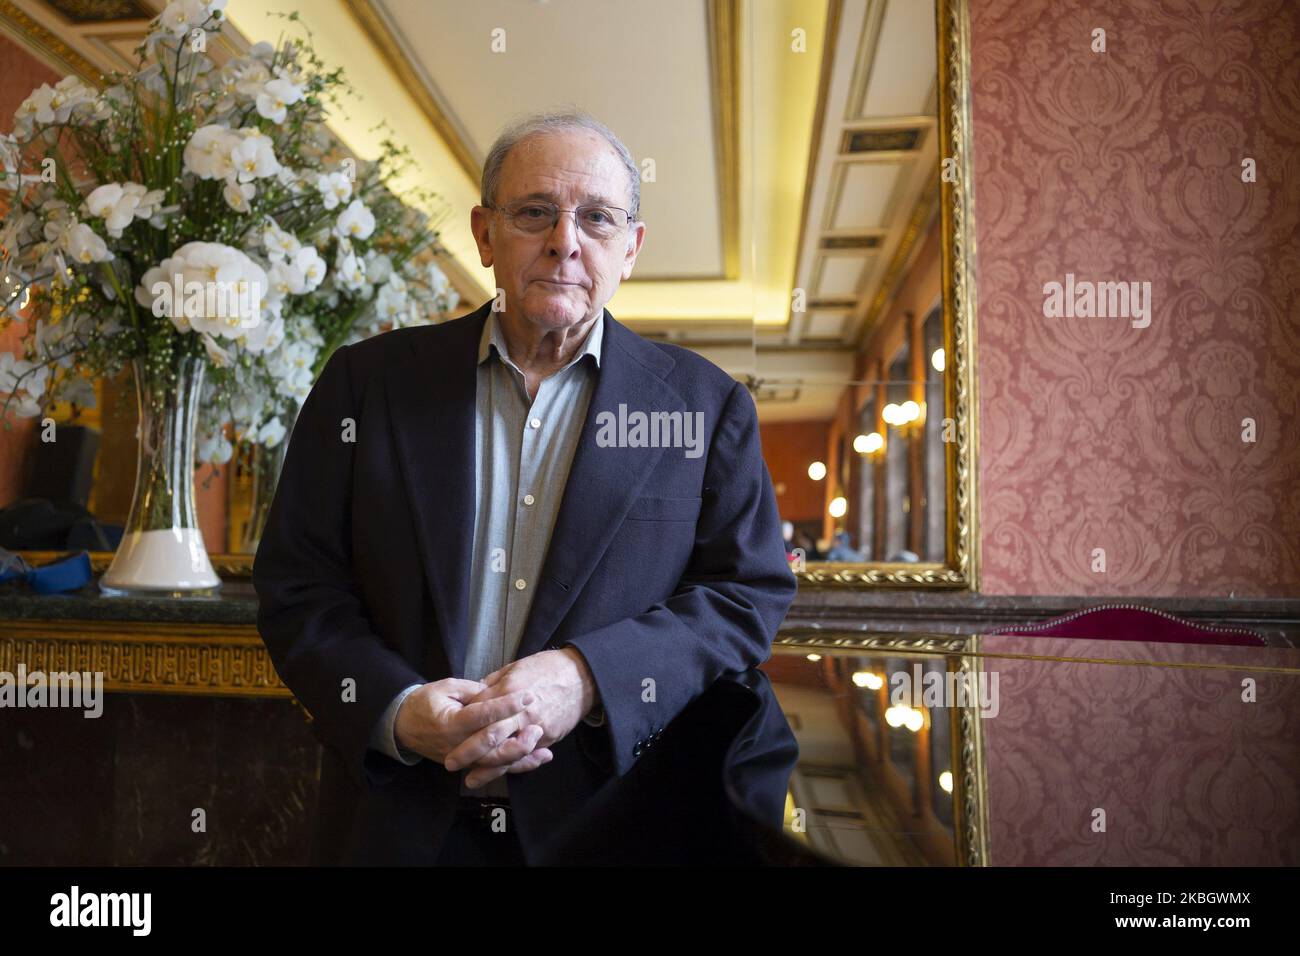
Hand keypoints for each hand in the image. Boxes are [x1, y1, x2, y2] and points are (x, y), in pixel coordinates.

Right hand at [394, 677, 546, 772]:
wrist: (404, 726)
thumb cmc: (426, 702)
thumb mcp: (446, 687)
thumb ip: (473, 689)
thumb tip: (499, 690)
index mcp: (450, 723)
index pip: (483, 715)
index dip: (507, 705)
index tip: (528, 695)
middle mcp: (457, 746)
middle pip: (492, 747)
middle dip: (518, 736)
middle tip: (538, 723)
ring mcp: (463, 759)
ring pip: (496, 763)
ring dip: (522, 756)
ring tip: (544, 747)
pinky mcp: (469, 765)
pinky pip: (495, 769)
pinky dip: (517, 766)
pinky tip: (537, 760)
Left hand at [448, 648, 595, 788]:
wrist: (582, 676)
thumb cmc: (548, 667)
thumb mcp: (516, 667)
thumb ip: (494, 683)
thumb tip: (476, 694)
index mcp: (510, 691)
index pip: (480, 710)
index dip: (463, 721)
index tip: (445, 730)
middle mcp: (521, 712)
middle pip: (490, 736)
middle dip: (469, 752)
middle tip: (450, 763)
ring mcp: (536, 727)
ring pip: (508, 752)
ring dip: (488, 768)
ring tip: (471, 779)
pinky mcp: (549, 736)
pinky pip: (527, 754)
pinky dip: (513, 765)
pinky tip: (501, 772)